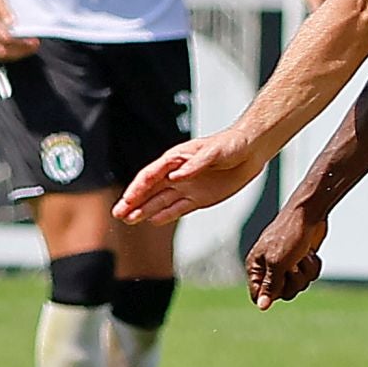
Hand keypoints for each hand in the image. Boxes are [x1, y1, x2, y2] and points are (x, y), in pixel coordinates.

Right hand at [0, 0, 37, 61]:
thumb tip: (11, 22)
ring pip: (0, 55)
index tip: (31, 40)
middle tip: (33, 46)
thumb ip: (5, 12)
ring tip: (30, 48)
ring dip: (16, 54)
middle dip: (20, 51)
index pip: (4, 38)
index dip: (20, 41)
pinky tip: (21, 48)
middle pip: (2, 51)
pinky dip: (11, 53)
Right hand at [113, 128, 265, 225]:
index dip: (138, 188)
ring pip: (160, 201)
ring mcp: (187, 187)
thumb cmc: (231, 145)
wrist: (251, 151)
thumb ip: (196, 164)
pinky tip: (152, 221)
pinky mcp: (199, 198)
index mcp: (176, 159)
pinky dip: (166, 215)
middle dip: (133, 202)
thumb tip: (176, 176)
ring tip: (128, 221)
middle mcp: (177, 175)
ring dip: (144, 211)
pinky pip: (178, 208)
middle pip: (150, 190)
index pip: (151, 175)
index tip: (128, 200)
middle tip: (117, 214)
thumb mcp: (215, 151)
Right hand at [247, 202, 327, 308]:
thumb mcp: (278, 263)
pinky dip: (313, 266)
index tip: (281, 281)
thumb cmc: (290, 234)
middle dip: (294, 281)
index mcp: (256, 267)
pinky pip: (310, 277)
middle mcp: (270, 268)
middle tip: (293, 265)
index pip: (258, 295)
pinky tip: (310, 253)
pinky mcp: (302, 262)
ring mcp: (287, 265)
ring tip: (302, 255)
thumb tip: (261, 306)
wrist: (310, 214)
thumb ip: (270, 286)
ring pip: (299, 286)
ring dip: (305, 272)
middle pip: (282, 294)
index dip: (272, 294)